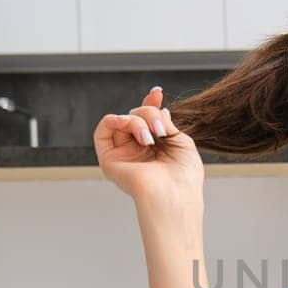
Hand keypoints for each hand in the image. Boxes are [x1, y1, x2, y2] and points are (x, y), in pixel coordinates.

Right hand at [93, 86, 203, 206]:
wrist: (174, 194)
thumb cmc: (184, 175)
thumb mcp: (180, 140)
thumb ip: (165, 122)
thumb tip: (159, 107)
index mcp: (157, 148)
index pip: (149, 121)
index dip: (151, 104)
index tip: (157, 93)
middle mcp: (139, 151)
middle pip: (137, 117)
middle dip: (150, 114)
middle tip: (162, 131)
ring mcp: (124, 155)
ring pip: (123, 120)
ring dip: (139, 121)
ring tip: (151, 137)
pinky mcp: (109, 160)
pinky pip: (103, 130)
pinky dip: (115, 120)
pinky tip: (127, 123)